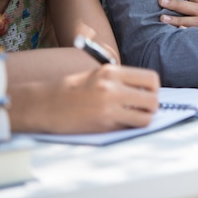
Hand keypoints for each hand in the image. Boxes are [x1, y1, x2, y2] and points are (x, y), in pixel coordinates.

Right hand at [9, 65, 159, 132]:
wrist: (44, 105)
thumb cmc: (70, 91)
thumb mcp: (96, 76)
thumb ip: (119, 80)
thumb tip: (145, 91)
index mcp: (111, 71)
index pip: (150, 78)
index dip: (153, 89)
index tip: (147, 94)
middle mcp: (113, 85)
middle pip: (153, 98)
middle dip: (152, 106)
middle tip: (144, 109)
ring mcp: (109, 105)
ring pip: (147, 115)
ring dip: (144, 118)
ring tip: (134, 118)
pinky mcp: (104, 122)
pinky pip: (131, 126)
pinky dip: (131, 127)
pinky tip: (121, 124)